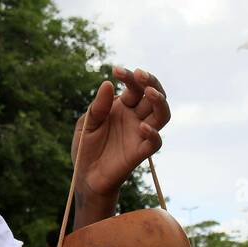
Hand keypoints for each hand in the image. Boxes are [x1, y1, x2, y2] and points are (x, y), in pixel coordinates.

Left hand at [71, 66, 169, 201]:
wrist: (85, 176)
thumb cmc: (86, 148)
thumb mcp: (86, 123)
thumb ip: (98, 107)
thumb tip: (108, 84)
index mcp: (123, 107)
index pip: (134, 87)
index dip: (129, 77)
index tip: (116, 70)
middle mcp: (136, 118)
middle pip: (154, 96)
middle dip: (150, 82)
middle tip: (140, 74)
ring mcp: (140, 134)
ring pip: (162, 115)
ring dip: (160, 102)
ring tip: (150, 92)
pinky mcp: (140, 152)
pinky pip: (155, 142)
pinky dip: (153, 133)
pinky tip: (142, 126)